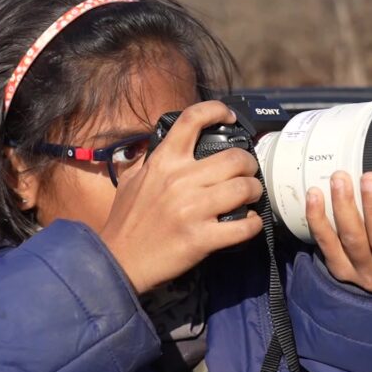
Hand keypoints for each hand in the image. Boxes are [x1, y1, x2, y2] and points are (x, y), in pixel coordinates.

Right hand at [99, 101, 263, 294]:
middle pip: (235, 158)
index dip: (217, 110)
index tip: (230, 117)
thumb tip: (168, 143)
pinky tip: (249, 223)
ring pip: (244, 188)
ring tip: (250, 196)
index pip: (192, 119)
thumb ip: (151, 159)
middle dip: (249, 164)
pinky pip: (243, 226)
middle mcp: (179, 180)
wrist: (118, 261)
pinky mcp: (201, 238)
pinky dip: (253, 224)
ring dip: (254, 191)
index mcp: (163, 162)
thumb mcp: (132, 179)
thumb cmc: (126, 221)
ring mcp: (192, 210)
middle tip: (248, 172)